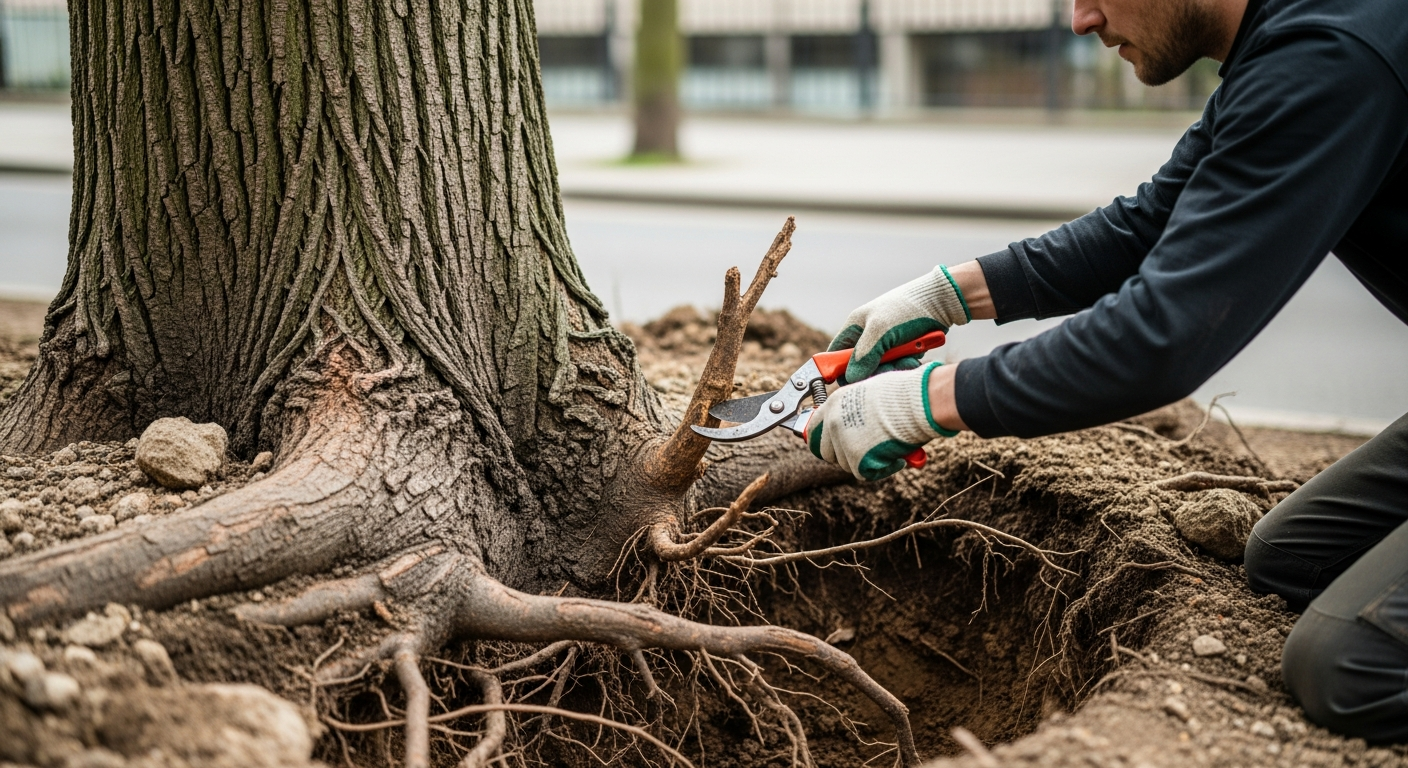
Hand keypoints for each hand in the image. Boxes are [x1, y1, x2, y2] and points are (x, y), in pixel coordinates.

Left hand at [807, 363, 956, 480]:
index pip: (813, 430)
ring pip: (846, 464)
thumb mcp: (868, 394)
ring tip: (888, 449)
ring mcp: (843, 441)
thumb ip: (854, 411)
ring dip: (865, 462)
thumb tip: (855, 426)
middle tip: (863, 455)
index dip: (823, 441)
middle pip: (826, 452)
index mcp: (834, 403)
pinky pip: (865, 473)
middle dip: (843, 456)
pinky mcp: (856, 458)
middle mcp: (833, 422)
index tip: (834, 446)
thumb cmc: (903, 394)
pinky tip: (897, 458)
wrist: (917, 402)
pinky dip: (882, 469)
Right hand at [829, 265, 970, 382]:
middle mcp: (867, 336)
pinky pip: (897, 367)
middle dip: (875, 370)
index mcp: (855, 327)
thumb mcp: (881, 330)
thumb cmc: (907, 309)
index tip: (850, 383)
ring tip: (908, 359)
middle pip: (860, 367)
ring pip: (881, 370)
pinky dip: (906, 365)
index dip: (838, 370)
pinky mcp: (901, 349)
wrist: (941, 301)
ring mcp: (885, 343)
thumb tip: (850, 378)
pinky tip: (915, 357)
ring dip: (894, 368)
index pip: (836, 354)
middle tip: (890, 366)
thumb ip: (864, 355)